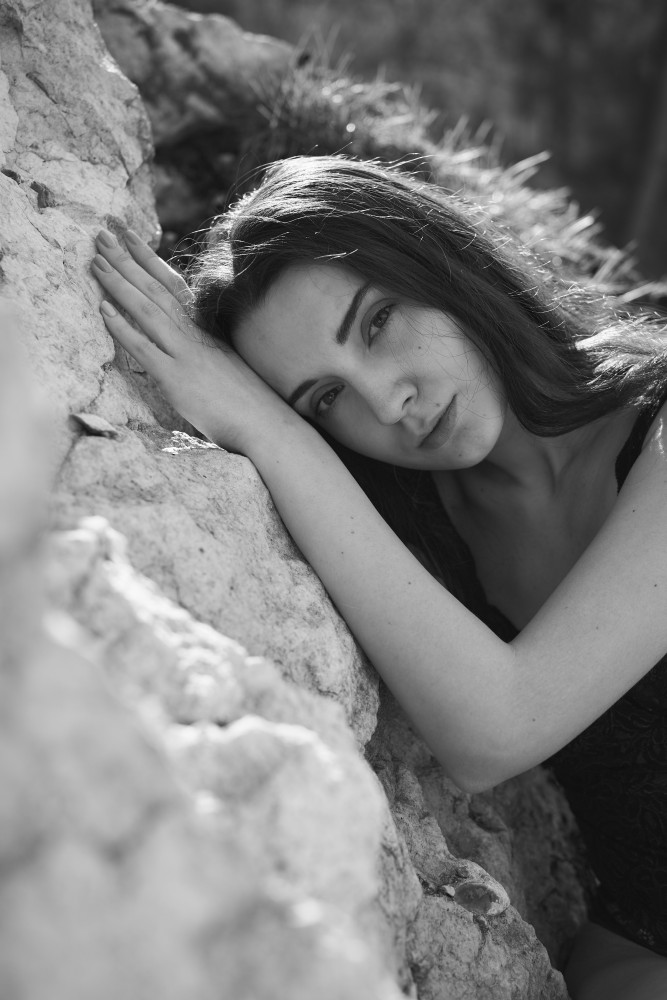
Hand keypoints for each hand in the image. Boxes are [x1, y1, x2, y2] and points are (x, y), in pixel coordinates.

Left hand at [91, 230, 287, 451]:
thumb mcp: (231, 361)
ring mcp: (187, 354)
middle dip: (128, 260)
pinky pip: (145, 348)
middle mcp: (197, 334)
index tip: (130, 237)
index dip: (150, 259)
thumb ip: (209, 344)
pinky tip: (104, 309)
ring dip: (120, 283)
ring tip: (97, 260)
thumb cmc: (250, 401)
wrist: (267, 425)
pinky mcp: (177, 379)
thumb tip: (191, 338)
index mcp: (208, 328)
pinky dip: (123, 327)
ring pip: (148, 310)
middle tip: (102, 235)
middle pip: (157, 289)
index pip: (175, 285)